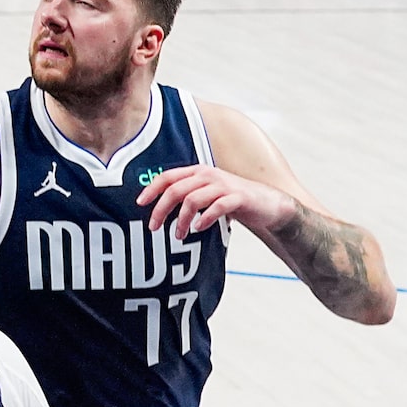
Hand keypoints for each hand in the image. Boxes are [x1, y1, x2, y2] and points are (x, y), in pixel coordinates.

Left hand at [141, 162, 292, 240]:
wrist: (267, 204)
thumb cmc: (232, 200)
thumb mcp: (207, 194)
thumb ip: (187, 195)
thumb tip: (159, 209)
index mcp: (198, 172)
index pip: (168, 176)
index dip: (151, 189)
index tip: (139, 204)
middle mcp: (209, 175)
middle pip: (175, 190)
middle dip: (161, 209)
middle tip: (154, 227)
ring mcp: (224, 185)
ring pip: (192, 199)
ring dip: (182, 219)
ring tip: (179, 235)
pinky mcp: (238, 197)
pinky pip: (216, 207)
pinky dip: (204, 218)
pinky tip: (199, 228)